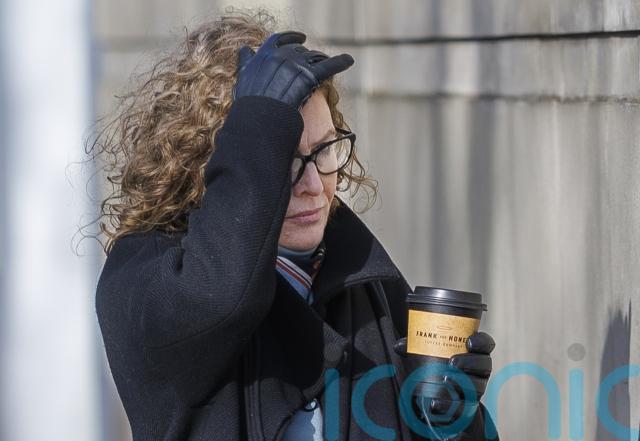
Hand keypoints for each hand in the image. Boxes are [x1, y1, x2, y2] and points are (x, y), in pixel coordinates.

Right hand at [233, 31, 353, 109]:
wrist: (259, 121)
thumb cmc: (250, 107)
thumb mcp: (243, 79)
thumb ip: (246, 62)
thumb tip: (245, 49)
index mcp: (264, 55)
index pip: (279, 40)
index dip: (291, 38)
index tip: (300, 38)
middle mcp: (280, 56)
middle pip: (299, 50)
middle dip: (307, 55)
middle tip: (314, 61)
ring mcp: (294, 65)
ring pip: (314, 56)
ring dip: (322, 59)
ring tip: (330, 63)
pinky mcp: (308, 76)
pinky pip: (328, 65)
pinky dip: (341, 61)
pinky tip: (349, 60)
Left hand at [394, 331, 495, 437]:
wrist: (441, 398)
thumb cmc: (438, 368)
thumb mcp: (429, 355)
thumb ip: (416, 348)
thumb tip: (400, 345)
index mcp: (474, 353)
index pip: (485, 344)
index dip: (481, 341)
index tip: (469, 341)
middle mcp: (480, 370)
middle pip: (485, 364)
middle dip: (471, 362)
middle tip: (453, 362)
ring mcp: (477, 389)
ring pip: (478, 386)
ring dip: (463, 383)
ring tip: (445, 380)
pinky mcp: (469, 407)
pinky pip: (465, 407)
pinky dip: (451, 406)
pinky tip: (437, 403)